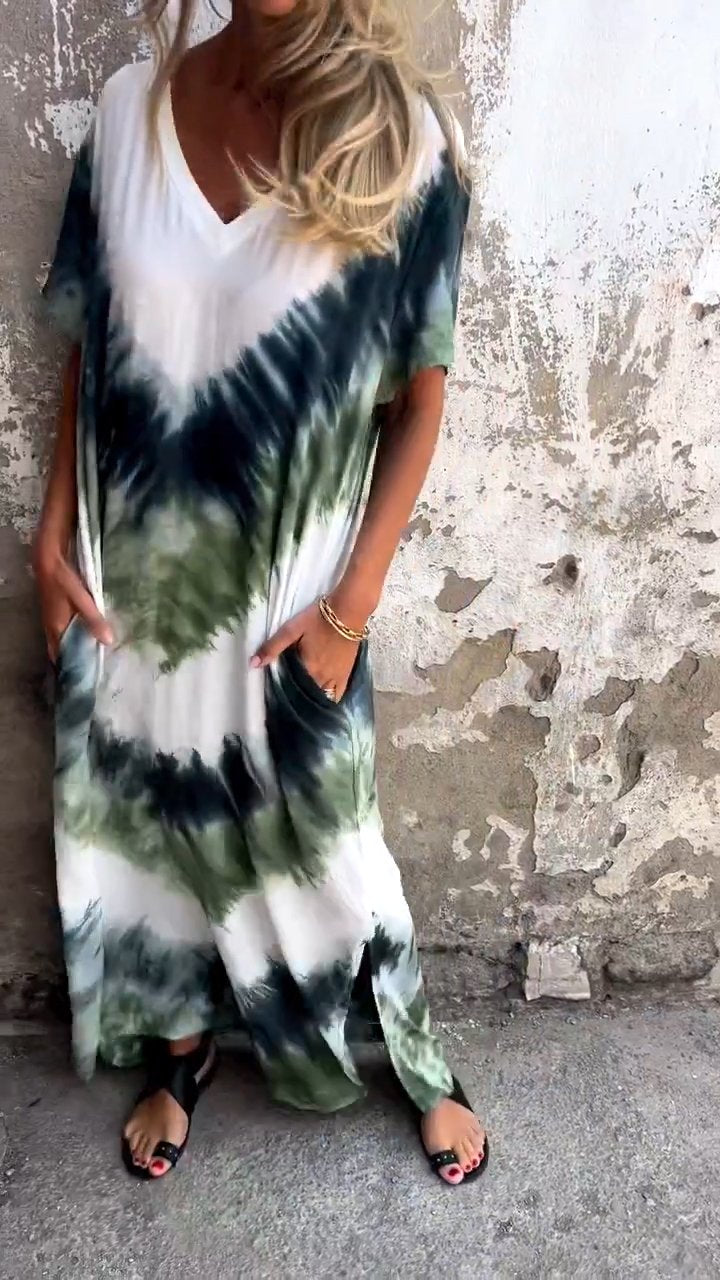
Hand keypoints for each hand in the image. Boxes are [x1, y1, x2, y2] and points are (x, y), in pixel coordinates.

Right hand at [34, 544, 112, 662]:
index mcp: (56, 629)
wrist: (48, 560)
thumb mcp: (82, 600)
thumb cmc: (63, 581)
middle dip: (77, 659)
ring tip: (97, 655)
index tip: (89, 676)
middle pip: (62, 650)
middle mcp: (52, 628)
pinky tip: (90, 634)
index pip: (61, 657)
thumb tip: (109, 641)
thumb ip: (94, 620)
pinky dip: (76, 635)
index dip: (73, 667)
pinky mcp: (57, 612)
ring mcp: (52, 620)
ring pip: (64, 640)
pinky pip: (65, 630)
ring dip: (77, 647)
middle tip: (97, 668)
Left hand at [252, 600, 360, 700]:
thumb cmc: (318, 618)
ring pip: (321, 697)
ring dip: (312, 699)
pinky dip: (330, 698)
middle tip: (286, 700)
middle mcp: (322, 678)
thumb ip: (273, 647)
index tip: (274, 700)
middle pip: (306, 695)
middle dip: (297, 698)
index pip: (291, 689)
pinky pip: (338, 694)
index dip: (282, 694)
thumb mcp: (292, 629)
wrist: (349, 610)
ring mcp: (336, 677)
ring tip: (303, 701)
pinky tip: (323, 699)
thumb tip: (253, 664)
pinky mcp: (346, 673)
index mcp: (307, 668)